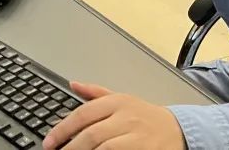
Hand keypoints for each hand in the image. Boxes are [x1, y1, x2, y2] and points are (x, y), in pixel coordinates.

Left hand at [42, 82, 184, 149]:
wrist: (179, 130)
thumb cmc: (146, 116)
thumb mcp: (122, 98)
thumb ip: (96, 94)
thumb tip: (73, 84)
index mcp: (117, 102)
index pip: (83, 114)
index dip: (63, 129)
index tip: (50, 142)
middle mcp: (126, 118)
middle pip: (92, 134)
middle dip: (71, 147)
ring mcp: (137, 137)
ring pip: (105, 149)